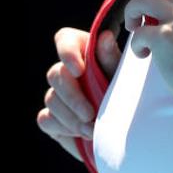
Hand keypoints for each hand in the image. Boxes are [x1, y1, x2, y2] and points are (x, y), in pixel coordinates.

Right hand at [36, 26, 122, 162]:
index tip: (79, 70)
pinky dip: (63, 128)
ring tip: (92, 130)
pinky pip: (46, 120)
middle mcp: (67, 70)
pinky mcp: (51, 117)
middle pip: (56, 74)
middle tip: (90, 114)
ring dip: (71, 118)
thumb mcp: (123, 77)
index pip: (65, 40)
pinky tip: (81, 135)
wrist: (126, 131)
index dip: (67, 53)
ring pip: (51, 99)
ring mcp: (57, 94)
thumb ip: (111, 59)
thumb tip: (105, 37)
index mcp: (85, 52)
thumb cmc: (126, 95)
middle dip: (73, 97)